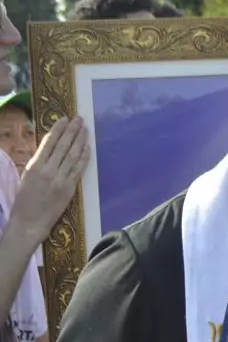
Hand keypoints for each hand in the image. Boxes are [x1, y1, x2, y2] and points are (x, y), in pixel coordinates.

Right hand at [8, 116, 90, 244]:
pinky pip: (79, 169)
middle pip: (63, 145)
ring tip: (85, 129)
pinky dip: (84, 157)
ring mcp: (60, 179)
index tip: (64, 118)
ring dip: (80, 140)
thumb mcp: (26, 176)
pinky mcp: (69, 188)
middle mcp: (48, 170)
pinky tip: (88, 147)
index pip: (49, 142)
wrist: (29, 222)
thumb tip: (49, 148)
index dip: (58, 129)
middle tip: (79, 119)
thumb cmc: (25, 200)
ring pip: (73, 155)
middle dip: (72, 130)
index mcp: (34, 165)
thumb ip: (38, 163)